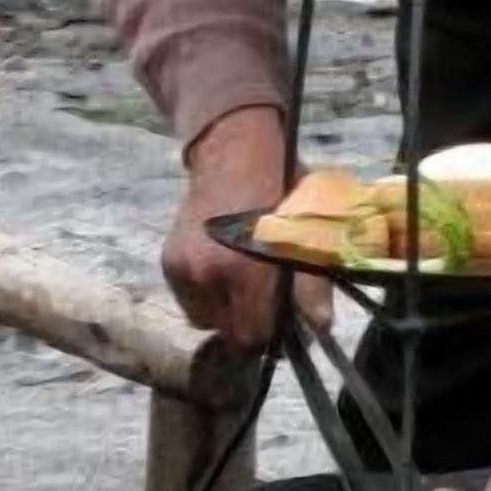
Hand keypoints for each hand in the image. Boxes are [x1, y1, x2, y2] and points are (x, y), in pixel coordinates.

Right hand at [163, 105, 331, 350]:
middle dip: (247, 323)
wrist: (235, 155)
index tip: (277, 319)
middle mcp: (210, 274)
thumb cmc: (281, 193)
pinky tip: (218, 266)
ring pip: (205, 319)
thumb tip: (321, 327)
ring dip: (223, 310)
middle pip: (228, 332)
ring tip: (237, 279)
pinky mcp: (169, 263)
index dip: (269, 333)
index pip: (252, 335)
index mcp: (248, 271)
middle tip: (260, 299)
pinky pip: (188, 299)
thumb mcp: (308, 235)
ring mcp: (185, 269)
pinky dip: (203, 293)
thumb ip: (311, 286)